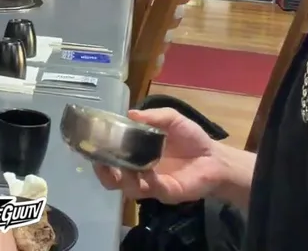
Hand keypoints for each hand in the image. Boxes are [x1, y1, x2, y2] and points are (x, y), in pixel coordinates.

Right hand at [93, 108, 231, 203]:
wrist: (216, 158)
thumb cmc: (192, 139)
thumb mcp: (172, 120)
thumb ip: (153, 117)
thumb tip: (130, 113)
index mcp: (137, 155)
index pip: (111, 160)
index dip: (99, 155)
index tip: (91, 145)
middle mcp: (140, 173)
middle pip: (112, 181)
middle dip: (103, 172)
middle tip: (100, 161)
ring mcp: (152, 186)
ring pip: (128, 189)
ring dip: (123, 177)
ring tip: (124, 165)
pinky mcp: (167, 193)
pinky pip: (151, 190)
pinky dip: (147, 181)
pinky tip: (148, 171)